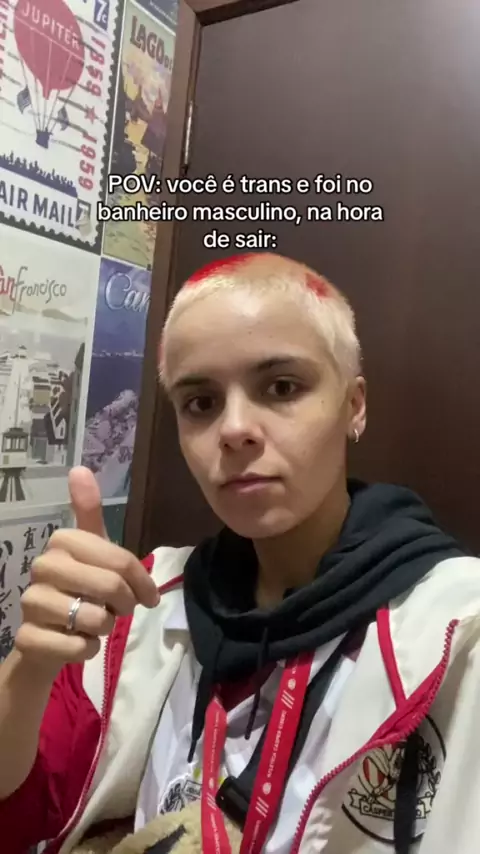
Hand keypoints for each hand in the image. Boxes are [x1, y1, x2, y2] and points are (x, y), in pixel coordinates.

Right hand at [15, 466, 158, 669]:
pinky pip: (79, 647)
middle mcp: (42, 566)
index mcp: (62, 541)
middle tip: (119, 610)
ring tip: (92, 624)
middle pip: (111, 586)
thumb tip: (79, 467)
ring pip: (96, 619)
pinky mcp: (28, 640)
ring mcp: (31, 603)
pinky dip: (88, 651)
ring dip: (104, 628)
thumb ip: (89, 512)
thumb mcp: (91, 551)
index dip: (142, 582)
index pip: (121, 560)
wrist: (45, 641)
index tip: (149, 597)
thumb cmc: (77, 590)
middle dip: (125, 605)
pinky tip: (78, 643)